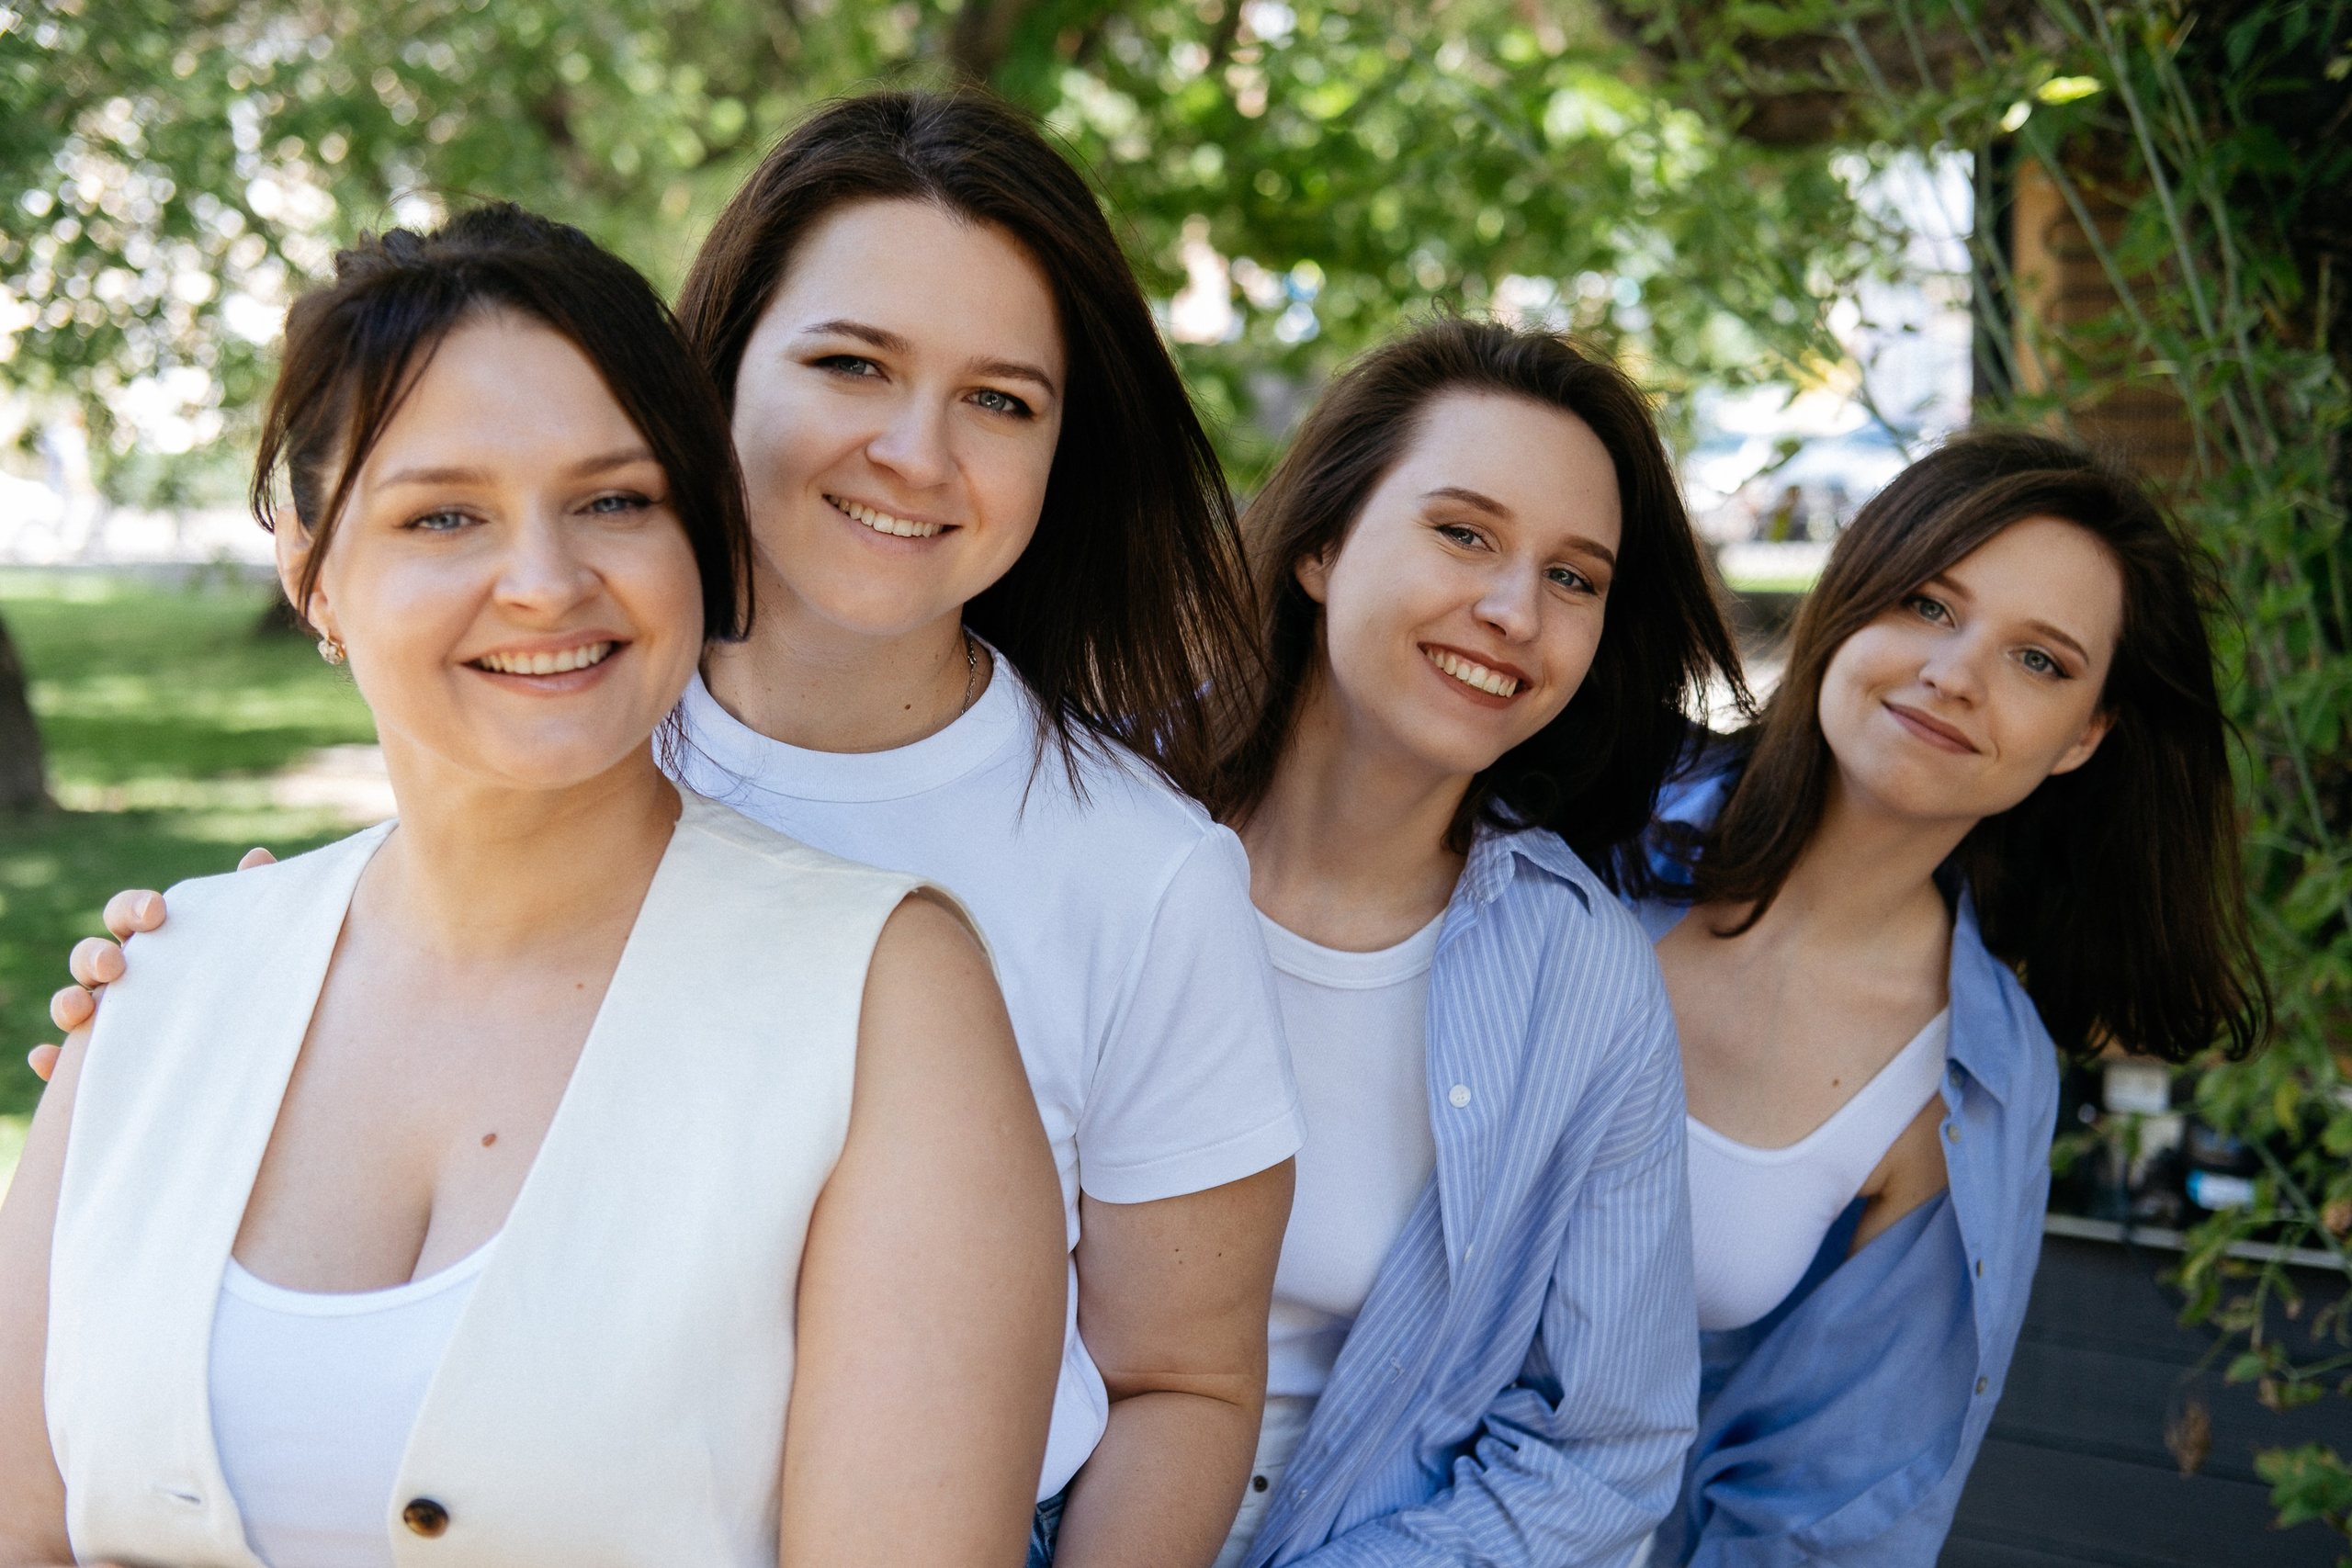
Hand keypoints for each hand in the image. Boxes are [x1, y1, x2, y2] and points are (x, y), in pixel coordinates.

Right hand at [26, 847, 275, 1081]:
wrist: (254, 1057)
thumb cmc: (247, 987)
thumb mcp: (255, 946)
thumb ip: (253, 900)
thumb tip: (257, 856)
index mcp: (157, 944)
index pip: (130, 914)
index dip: (134, 908)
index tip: (157, 913)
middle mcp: (125, 979)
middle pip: (92, 956)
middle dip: (96, 955)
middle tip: (116, 964)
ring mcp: (108, 1021)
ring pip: (71, 1004)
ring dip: (67, 1002)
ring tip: (81, 1010)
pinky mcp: (99, 1064)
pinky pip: (62, 1064)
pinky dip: (50, 1060)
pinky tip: (49, 1060)